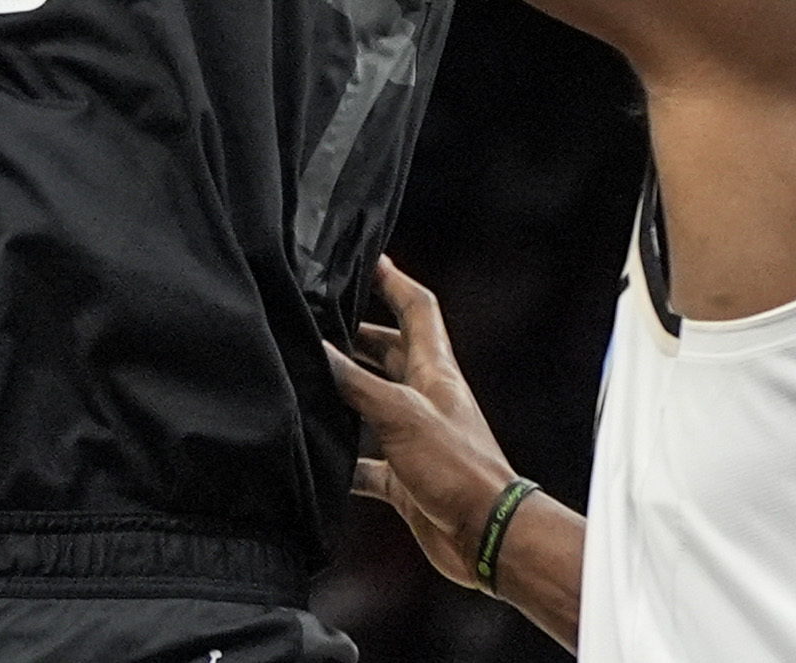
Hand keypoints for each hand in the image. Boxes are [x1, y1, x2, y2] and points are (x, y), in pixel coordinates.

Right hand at [325, 258, 519, 592]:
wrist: (486, 534)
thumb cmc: (459, 469)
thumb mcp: (401, 414)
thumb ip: (357, 384)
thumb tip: (320, 351)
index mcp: (434, 370)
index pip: (416, 308)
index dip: (393, 281)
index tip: (367, 260)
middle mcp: (425, 397)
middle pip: (389, 353)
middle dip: (356, 336)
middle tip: (321, 323)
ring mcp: (415, 437)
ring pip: (373, 405)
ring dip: (345, 395)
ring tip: (308, 382)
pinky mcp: (405, 477)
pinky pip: (366, 463)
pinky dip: (343, 460)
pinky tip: (318, 461)